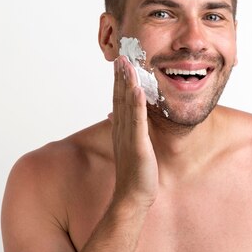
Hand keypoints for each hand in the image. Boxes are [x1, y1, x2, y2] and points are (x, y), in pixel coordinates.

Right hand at [111, 56, 158, 207]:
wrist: (132, 196)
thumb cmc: (134, 173)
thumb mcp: (129, 146)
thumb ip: (125, 128)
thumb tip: (114, 115)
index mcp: (121, 128)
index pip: (119, 99)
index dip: (119, 80)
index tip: (120, 62)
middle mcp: (121, 129)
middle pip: (119, 97)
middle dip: (120, 76)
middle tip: (121, 55)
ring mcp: (128, 136)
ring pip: (126, 105)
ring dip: (126, 83)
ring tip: (126, 64)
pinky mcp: (137, 145)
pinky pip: (136, 121)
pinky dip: (136, 104)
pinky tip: (137, 89)